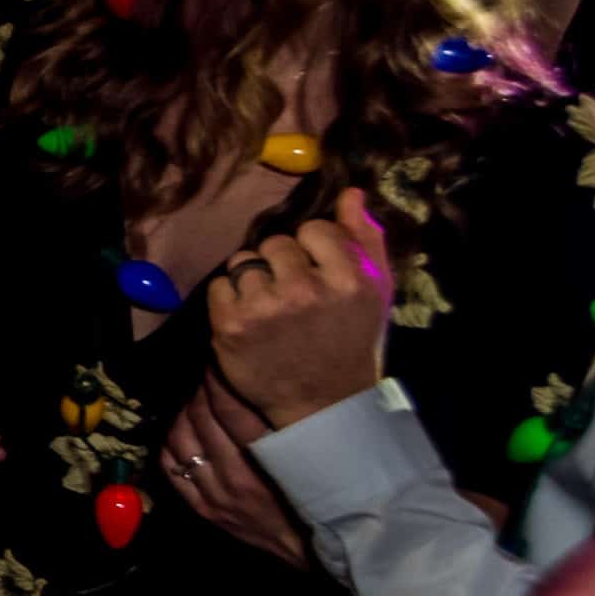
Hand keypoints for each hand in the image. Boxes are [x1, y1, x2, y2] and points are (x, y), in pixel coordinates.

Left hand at [165, 379, 311, 567]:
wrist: (316, 549)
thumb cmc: (323, 495)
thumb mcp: (314, 456)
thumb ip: (293, 423)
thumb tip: (272, 384)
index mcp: (268, 461)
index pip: (231, 407)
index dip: (220, 377)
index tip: (222, 357)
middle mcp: (234, 477)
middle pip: (202, 417)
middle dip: (202, 388)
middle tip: (209, 371)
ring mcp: (214, 495)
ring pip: (181, 438)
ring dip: (185, 411)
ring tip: (197, 397)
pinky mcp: (204, 509)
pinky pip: (172, 467)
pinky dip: (171, 441)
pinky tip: (182, 428)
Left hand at [210, 190, 398, 426]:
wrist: (322, 402)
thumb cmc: (352, 340)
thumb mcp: (375, 290)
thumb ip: (366, 238)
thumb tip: (351, 193)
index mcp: (348, 279)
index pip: (314, 229)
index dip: (313, 248)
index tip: (317, 273)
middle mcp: (305, 290)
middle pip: (275, 244)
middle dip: (281, 264)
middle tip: (293, 296)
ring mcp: (265, 309)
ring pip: (244, 262)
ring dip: (253, 280)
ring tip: (271, 308)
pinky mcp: (231, 327)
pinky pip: (219, 286)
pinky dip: (229, 300)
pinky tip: (249, 321)